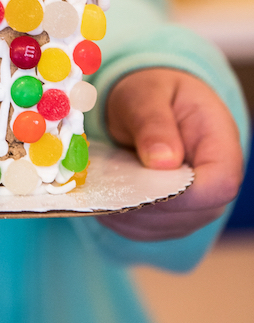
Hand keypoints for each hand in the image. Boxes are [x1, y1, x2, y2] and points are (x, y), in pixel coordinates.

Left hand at [96, 68, 243, 240]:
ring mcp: (192, 208)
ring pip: (160, 226)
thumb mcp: (148, 94)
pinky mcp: (166, 219)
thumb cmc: (152, 93)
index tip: (139, 177)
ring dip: (125, 209)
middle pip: (187, 213)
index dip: (179, 190)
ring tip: (101, 178)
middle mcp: (213, 186)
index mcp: (221, 148)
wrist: (147, 102)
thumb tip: (163, 160)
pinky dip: (117, 215)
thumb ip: (154, 122)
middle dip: (142, 199)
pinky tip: (103, 190)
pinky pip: (141, 229)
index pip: (217, 186)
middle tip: (106, 175)